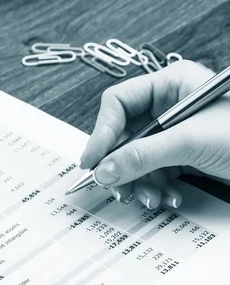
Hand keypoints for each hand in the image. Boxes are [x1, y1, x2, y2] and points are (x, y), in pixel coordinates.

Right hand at [80, 60, 229, 208]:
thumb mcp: (190, 141)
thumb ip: (142, 155)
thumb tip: (103, 170)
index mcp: (170, 85)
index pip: (118, 104)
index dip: (101, 133)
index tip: (93, 162)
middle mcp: (167, 108)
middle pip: (122, 137)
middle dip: (121, 167)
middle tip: (117, 188)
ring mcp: (173, 136)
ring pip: (133, 161)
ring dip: (138, 184)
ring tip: (151, 199)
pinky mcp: (179, 159)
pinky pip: (151, 175)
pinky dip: (155, 190)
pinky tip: (170, 198)